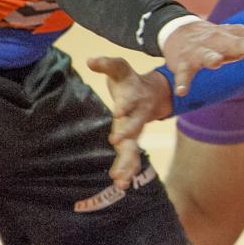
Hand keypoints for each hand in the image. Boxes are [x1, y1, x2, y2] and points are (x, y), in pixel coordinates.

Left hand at [86, 56, 173, 189]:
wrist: (154, 93)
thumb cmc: (130, 81)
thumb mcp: (120, 68)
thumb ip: (106, 64)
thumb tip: (90, 60)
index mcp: (134, 97)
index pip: (129, 101)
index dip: (124, 105)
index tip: (118, 111)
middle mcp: (138, 115)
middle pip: (135, 125)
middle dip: (127, 133)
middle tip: (116, 140)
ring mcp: (137, 130)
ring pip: (135, 147)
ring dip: (128, 162)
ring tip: (120, 179)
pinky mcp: (133, 141)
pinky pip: (133, 158)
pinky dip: (128, 170)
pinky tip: (121, 185)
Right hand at [161, 19, 243, 95]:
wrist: (179, 32)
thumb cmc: (220, 40)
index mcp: (237, 35)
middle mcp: (221, 40)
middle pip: (237, 42)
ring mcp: (201, 50)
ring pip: (207, 54)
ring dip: (211, 58)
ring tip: (216, 64)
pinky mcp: (183, 62)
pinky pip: (183, 73)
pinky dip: (182, 81)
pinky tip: (183, 92)